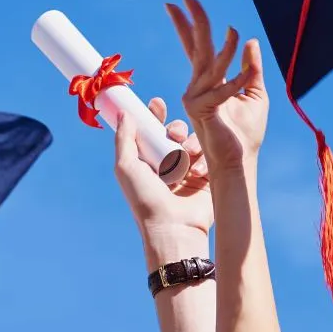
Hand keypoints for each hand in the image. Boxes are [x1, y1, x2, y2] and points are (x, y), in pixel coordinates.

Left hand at [115, 97, 213, 261]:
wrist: (174, 228)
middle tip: (174, 133)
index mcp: (147, 161)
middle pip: (174, 132)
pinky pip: (208, 155)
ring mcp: (188, 171)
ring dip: (190, 141)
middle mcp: (168, 164)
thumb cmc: (145, 199)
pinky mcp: (207, 178)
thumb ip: (124, 139)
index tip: (156, 103)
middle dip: (175, 127)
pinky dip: (203, 156)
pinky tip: (198, 167)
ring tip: (187, 153)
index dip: (154, 115)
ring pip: (193, 141)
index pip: (151, 131)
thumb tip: (123, 113)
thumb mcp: (127, 167)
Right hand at [167, 0, 268, 170]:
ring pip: (210, 64)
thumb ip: (251, 68)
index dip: (187, 25)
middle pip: (195, 48)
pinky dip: (236, 81)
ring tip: (233, 31)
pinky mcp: (202, 111)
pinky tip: (247, 75)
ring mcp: (196, 98)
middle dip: (191, 22)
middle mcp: (197, 86)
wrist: (239, 162)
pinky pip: (222, 90)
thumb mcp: (254, 94)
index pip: (195, 47)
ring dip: (224, 48)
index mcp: (207, 81)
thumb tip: (250, 41)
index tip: (178, 4)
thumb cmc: (246, 133)